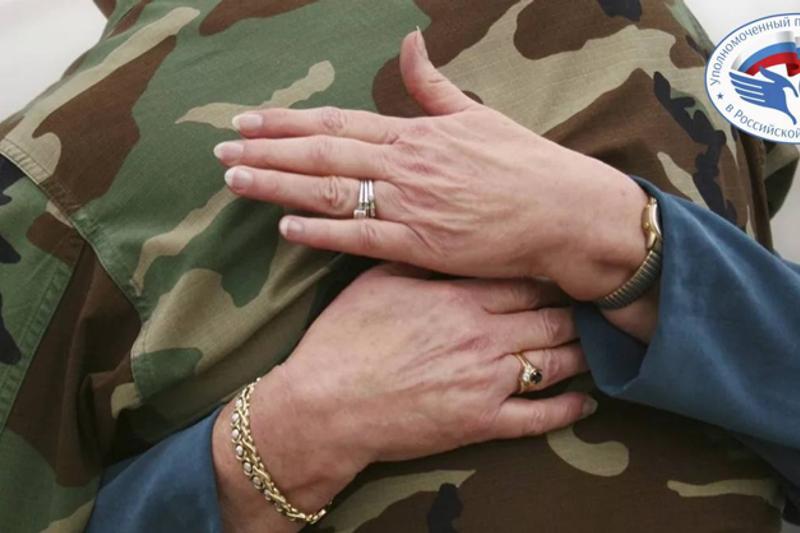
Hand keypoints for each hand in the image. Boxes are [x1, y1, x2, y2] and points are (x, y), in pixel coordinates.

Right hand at [212, 264, 593, 530]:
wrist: (325, 406)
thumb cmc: (344, 340)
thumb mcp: (377, 282)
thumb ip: (420, 260)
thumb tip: (447, 238)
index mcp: (458, 298)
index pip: (524, 279)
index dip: (551, 273)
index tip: (566, 267)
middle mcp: (483, 336)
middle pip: (550, 317)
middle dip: (575, 309)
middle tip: (593, 303)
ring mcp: (487, 382)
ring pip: (555, 362)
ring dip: (581, 353)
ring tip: (597, 345)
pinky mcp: (481, 423)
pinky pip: (539, 417)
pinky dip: (569, 409)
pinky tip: (586, 402)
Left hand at [214, 30, 647, 300]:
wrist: (565, 212)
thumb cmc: (525, 164)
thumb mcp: (477, 115)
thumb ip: (433, 84)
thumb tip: (411, 40)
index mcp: (415, 134)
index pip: (337, 123)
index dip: (288, 123)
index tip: (248, 121)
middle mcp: (405, 165)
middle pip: (321, 155)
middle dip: (266, 152)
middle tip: (220, 151)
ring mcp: (411, 205)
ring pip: (330, 192)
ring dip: (278, 187)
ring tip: (235, 182)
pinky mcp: (422, 246)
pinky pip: (360, 238)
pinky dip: (321, 234)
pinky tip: (285, 231)